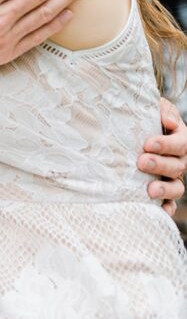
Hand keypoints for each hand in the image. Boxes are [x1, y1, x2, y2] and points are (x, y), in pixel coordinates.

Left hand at [138, 98, 186, 215]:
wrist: (136, 128)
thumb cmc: (147, 116)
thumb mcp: (156, 108)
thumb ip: (164, 110)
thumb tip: (170, 122)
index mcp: (181, 139)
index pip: (181, 144)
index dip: (166, 145)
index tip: (147, 143)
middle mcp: (180, 160)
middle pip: (177, 166)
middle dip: (160, 165)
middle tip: (141, 162)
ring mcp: (173, 177)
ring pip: (177, 187)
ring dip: (165, 190)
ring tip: (150, 191)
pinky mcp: (164, 191)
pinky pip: (170, 203)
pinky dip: (167, 208)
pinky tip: (160, 211)